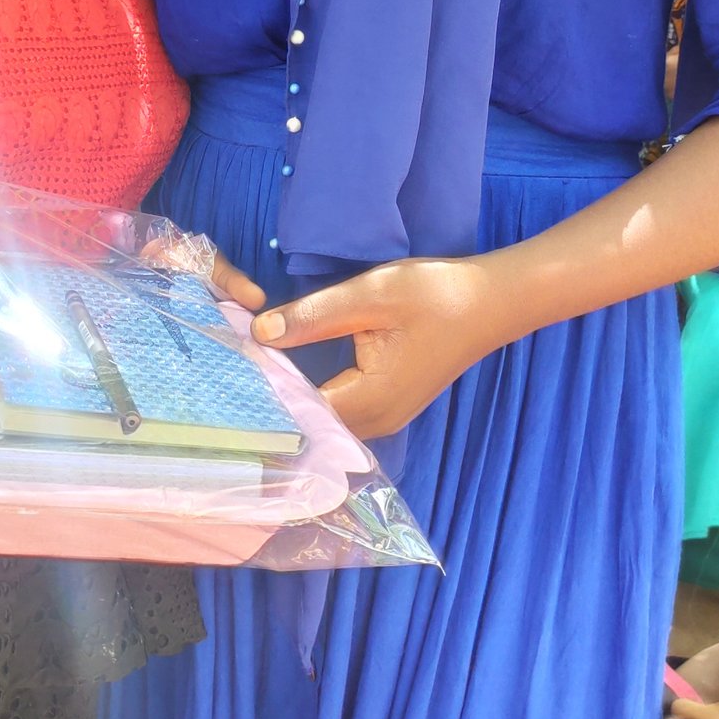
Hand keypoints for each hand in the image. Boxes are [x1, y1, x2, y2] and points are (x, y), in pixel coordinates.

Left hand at [249, 254, 507, 438]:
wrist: (491, 303)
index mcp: (369, 400)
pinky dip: (313, 394)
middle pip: (309, 423)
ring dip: (292, 398)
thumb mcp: (369, 295)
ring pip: (324, 418)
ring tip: (249, 373)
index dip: (262, 392)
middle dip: (271, 399)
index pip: (299, 411)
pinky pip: (341, 409)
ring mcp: (385, 417)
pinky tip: (289, 371)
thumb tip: (258, 333)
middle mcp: (376, 422)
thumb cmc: (436, 295)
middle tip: (228, 373)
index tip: (227, 372)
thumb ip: (312, 315)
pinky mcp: (389, 405)